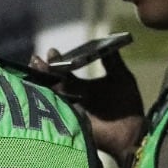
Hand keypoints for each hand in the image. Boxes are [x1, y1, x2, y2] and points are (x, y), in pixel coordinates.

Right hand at [34, 47, 144, 166]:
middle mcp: (72, 97)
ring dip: (42, 82)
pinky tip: (46, 88)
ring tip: (37, 69)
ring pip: (51, 93)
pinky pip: (57, 109)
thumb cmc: (127, 104)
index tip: (51, 51)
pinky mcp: (70, 121)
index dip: (56, 62)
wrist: (132, 130)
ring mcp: (70, 110)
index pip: (63, 71)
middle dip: (42, 71)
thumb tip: (107, 37)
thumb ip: (111, 59)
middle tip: (35, 60)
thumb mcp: (121, 76)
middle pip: (52, 82)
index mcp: (81, 86)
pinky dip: (51, 98)